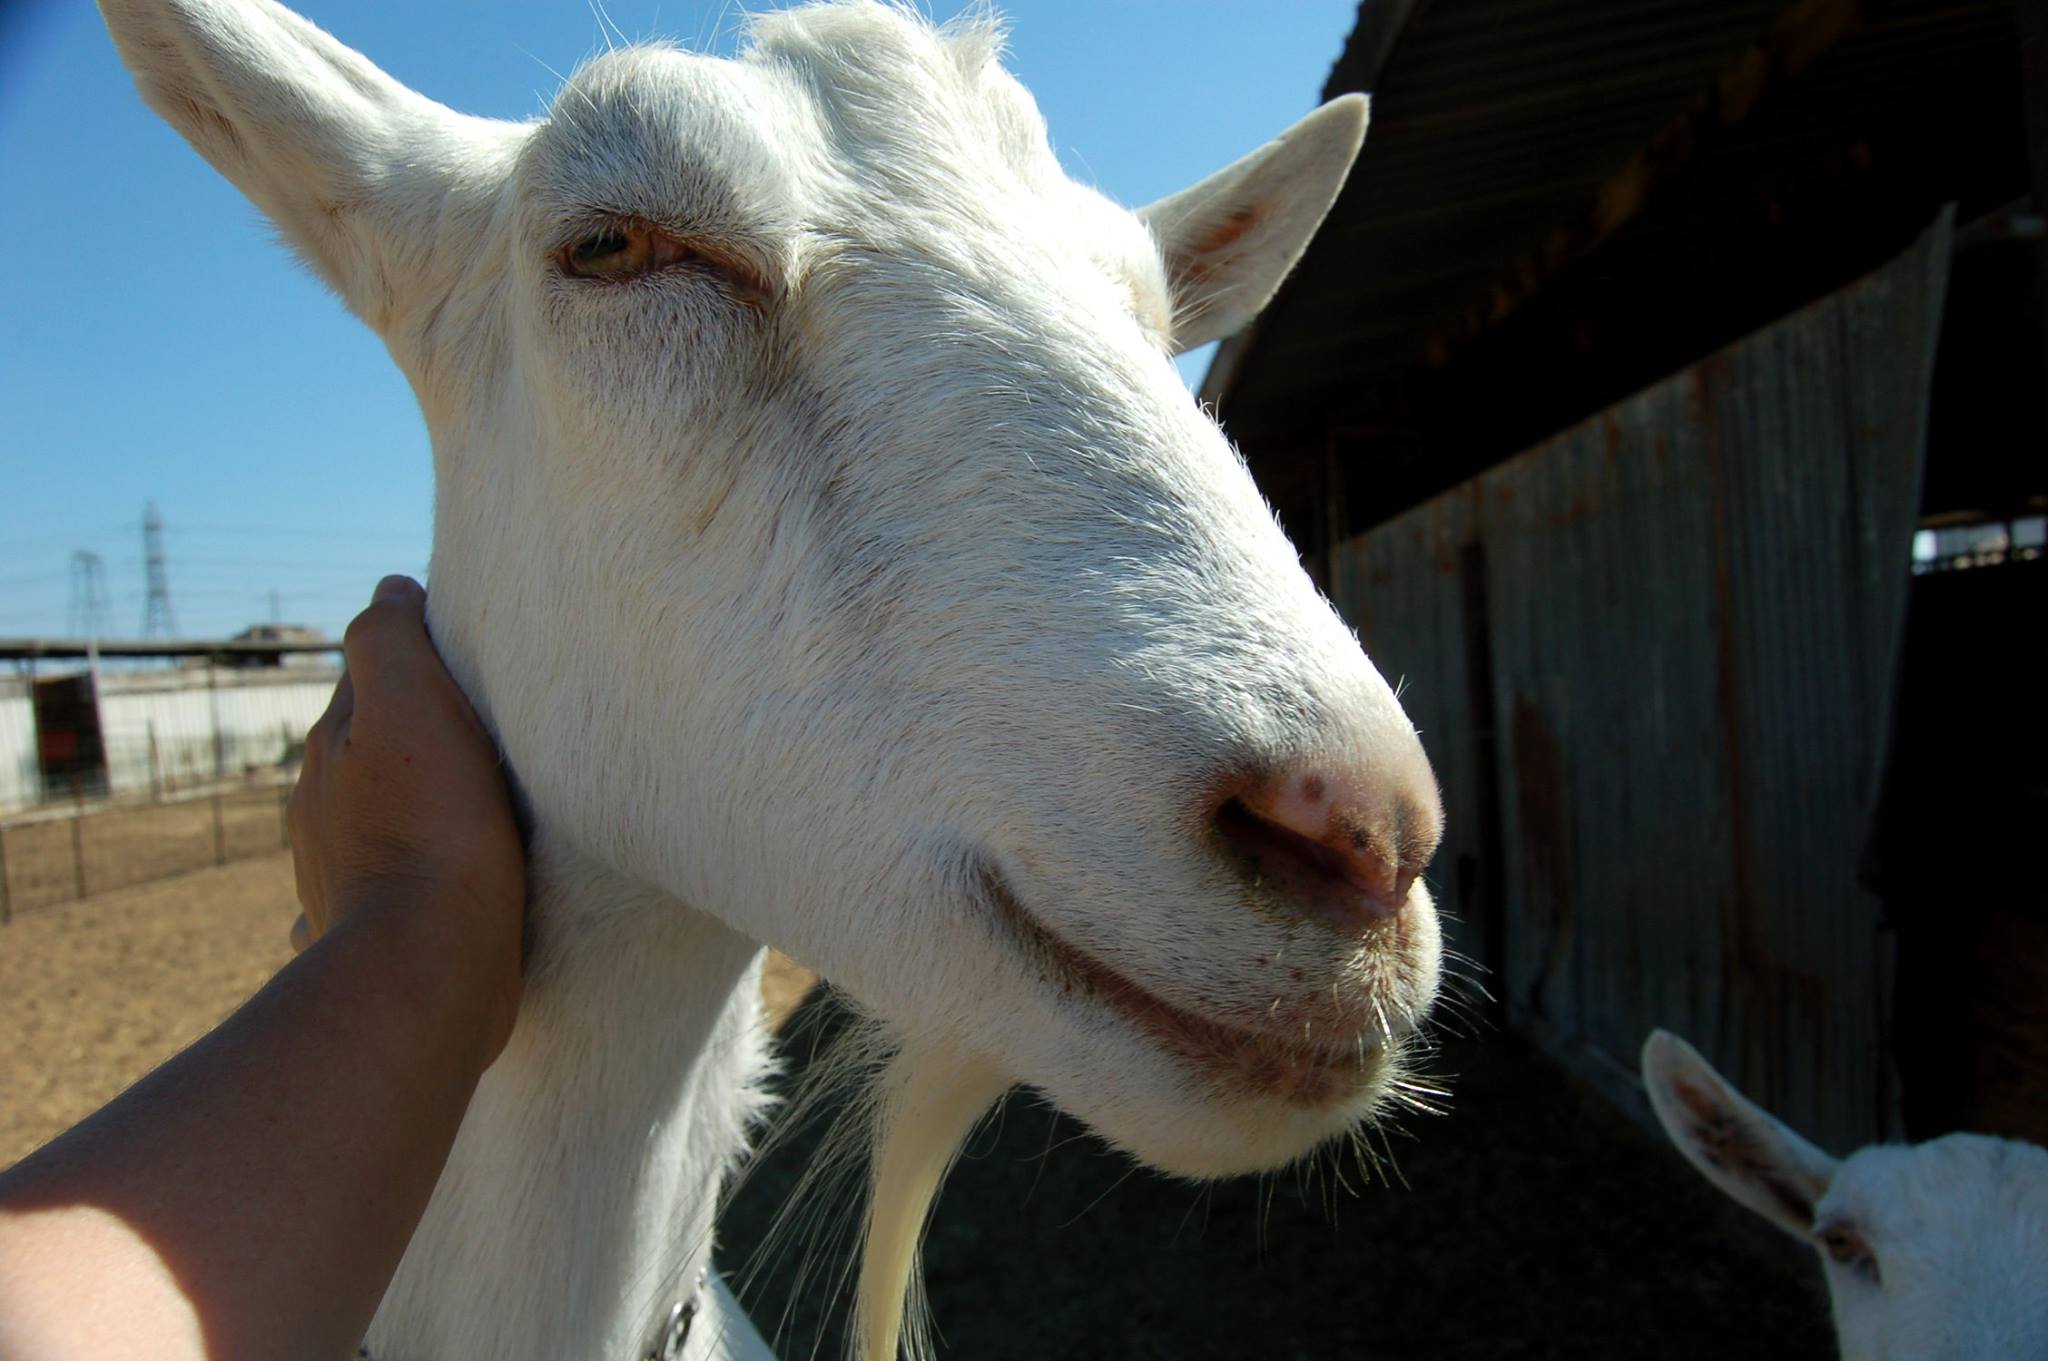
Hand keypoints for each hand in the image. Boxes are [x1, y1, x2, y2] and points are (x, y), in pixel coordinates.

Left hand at [288, 575, 525, 1061]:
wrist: (428, 963)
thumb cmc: (435, 826)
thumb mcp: (415, 703)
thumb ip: (390, 638)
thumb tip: (391, 586)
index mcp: (330, 750)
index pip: (367, 680)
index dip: (414, 664)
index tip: (465, 661)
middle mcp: (317, 811)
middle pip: (363, 753)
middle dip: (406, 739)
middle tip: (475, 734)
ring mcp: (331, 878)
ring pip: (360, 825)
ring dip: (395, 810)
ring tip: (455, 810)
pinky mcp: (357, 938)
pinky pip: (365, 900)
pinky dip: (381, 887)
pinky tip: (402, 896)